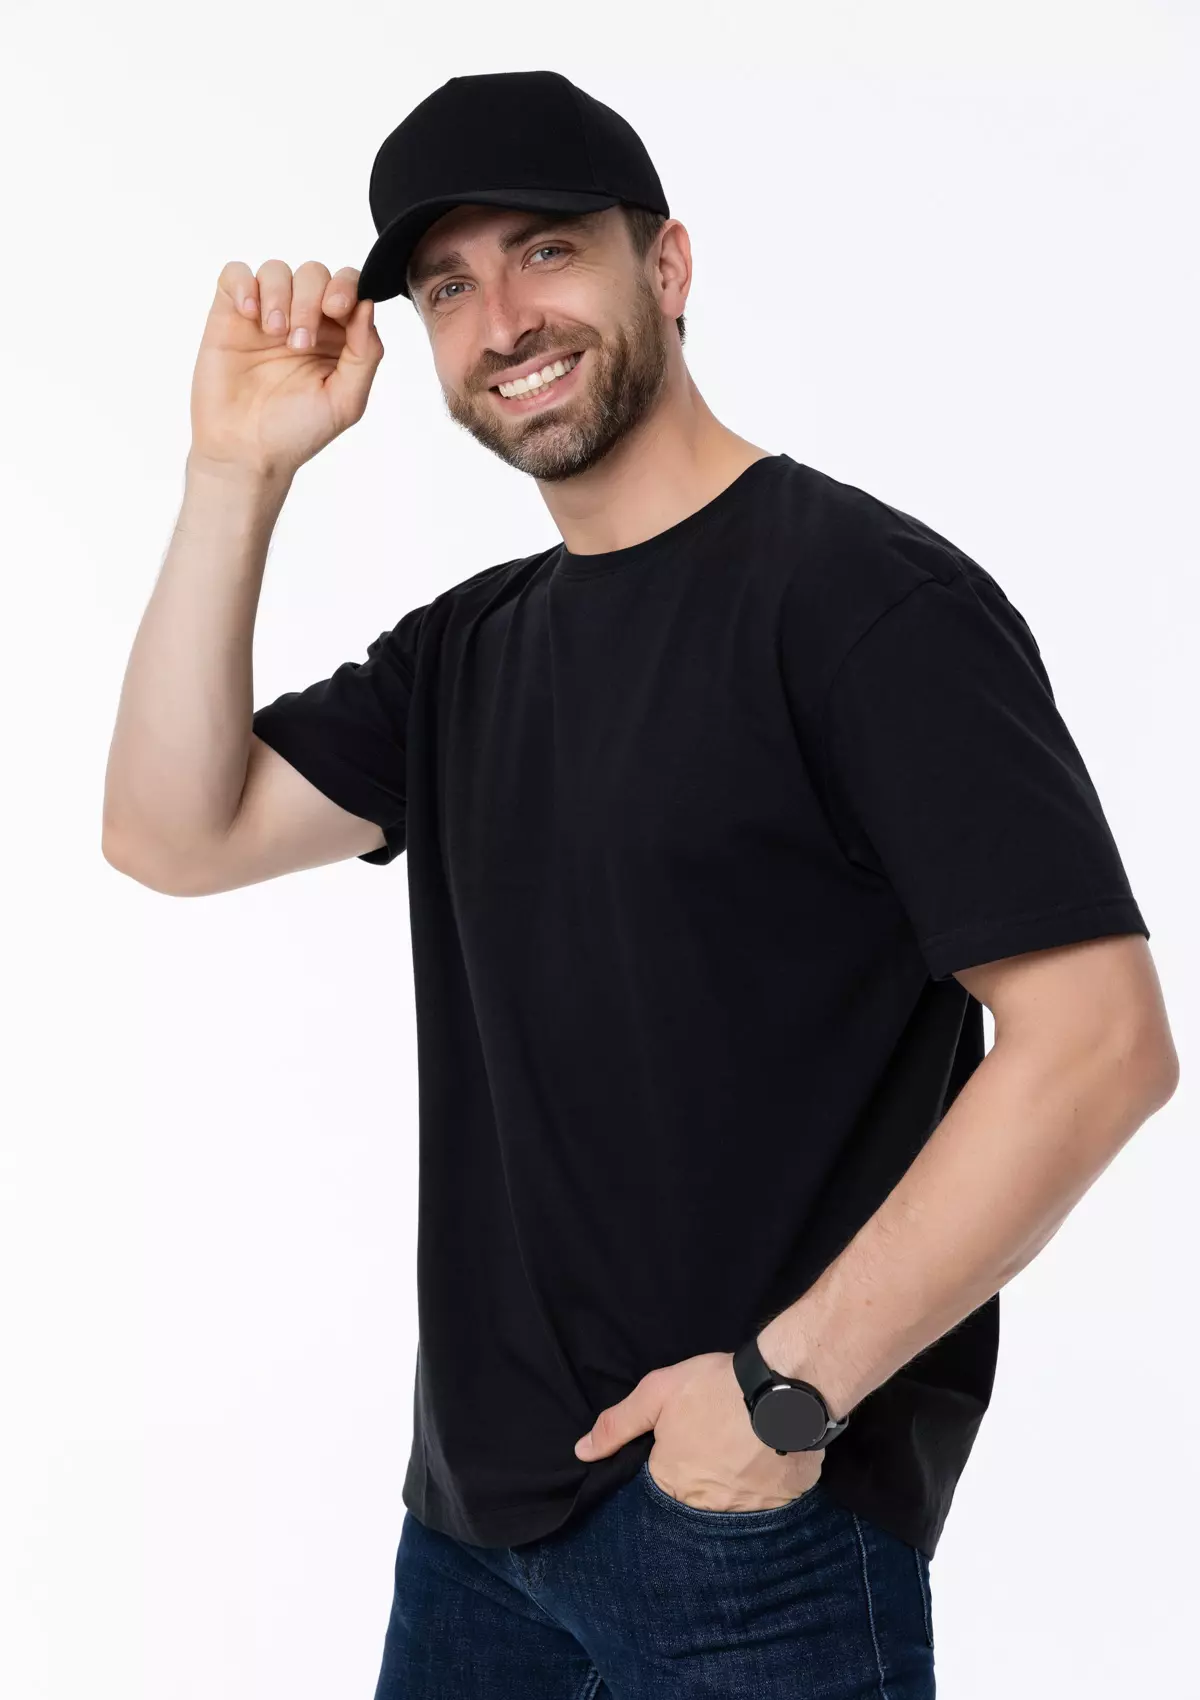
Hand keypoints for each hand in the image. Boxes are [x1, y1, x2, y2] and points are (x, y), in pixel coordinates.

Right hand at [188, 258, 384, 481]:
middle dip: (310, 299)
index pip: (348, 288)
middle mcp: (303, 321)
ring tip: (274, 334)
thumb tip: (368, 306)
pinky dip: (244, 284)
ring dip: (279, 296)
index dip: (346, 288)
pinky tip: (249, 315)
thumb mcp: (346, 401)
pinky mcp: (230, 315)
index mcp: (336, 338)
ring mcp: (266, 315)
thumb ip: (365, 354)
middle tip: (299, 342)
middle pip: (314, 274)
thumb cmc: (296, 432)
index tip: (337, 310)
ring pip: (277, 270)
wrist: (244, 451)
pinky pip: (236, 274)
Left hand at [573, 1351, 823, 1511]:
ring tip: (740, 1458)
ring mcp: (748, 1513)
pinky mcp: (783, 1505)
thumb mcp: (657, 1393)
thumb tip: (581, 1452)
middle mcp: (707, 1509)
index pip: (659, 1492)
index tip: (683, 1450)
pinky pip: (768, 1508)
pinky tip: (767, 1465)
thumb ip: (617, 1425)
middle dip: (700, 1484)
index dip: (669, 1468)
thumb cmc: (716, 1387)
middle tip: (714, 1452)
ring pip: (731, 1509)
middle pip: (694, 1504)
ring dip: (733, 1491)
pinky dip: (766, 1490)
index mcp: (672, 1484)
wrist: (785, 1386)